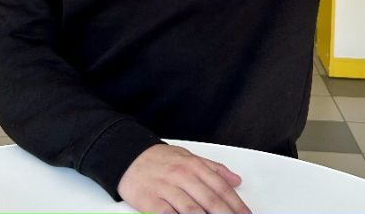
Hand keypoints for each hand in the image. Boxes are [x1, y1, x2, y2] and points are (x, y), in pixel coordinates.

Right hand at [117, 143, 251, 213]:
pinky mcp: (151, 200)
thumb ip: (213, 169)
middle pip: (210, 200)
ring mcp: (166, 188)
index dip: (237, 204)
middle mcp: (182, 175)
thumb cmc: (161, 159)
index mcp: (194, 165)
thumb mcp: (189, 157)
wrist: (128, 156)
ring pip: (192, 210)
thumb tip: (236, 180)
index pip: (221, 187)